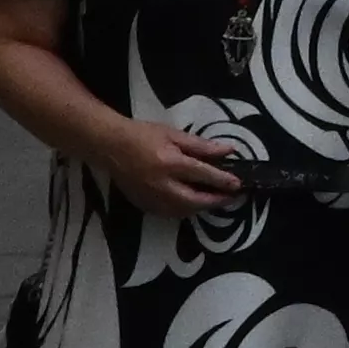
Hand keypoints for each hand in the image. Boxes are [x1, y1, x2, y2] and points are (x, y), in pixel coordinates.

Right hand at [101, 113, 244, 221]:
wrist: (110, 146)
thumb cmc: (143, 135)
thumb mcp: (174, 134)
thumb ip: (201, 145)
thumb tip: (228, 150)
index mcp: (170, 163)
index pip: (202, 175)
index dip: (222, 181)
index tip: (238, 184)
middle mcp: (161, 184)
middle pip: (195, 200)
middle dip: (215, 201)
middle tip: (231, 197)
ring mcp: (151, 198)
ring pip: (183, 211)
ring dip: (202, 207)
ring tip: (215, 200)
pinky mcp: (144, 205)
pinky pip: (169, 214)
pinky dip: (185, 210)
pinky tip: (193, 203)